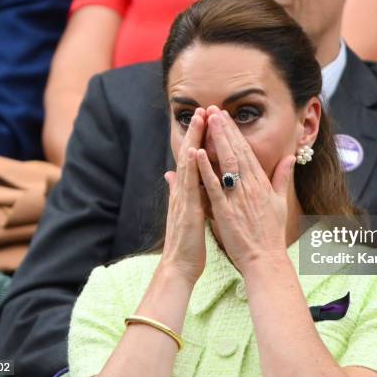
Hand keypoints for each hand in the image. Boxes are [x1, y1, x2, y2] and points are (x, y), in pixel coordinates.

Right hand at [161, 108, 207, 284]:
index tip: (207, 120)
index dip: (198, 139)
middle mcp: (183, 191)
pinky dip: (190, 168)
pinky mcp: (187, 210)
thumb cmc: (186, 242)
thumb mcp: (184, 213)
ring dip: (193, 141)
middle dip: (196, 132)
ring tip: (200, 120)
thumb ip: (178, 192)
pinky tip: (193, 152)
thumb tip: (170, 175)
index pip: (192, 160)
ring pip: (187, 164)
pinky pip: (188, 186)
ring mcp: (183, 199)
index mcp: (186, 192)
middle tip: (204, 109)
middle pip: (189, 155)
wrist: (179, 267)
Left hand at [196, 106, 295, 274]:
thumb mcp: (280, 202)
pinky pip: (214, 187)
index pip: (247, 152)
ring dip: (216, 141)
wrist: (266, 259)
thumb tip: (289, 158)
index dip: (235, 133)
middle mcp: (250, 187)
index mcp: (261, 184)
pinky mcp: (225, 211)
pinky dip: (205, 170)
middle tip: (214, 110)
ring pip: (226, 164)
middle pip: (236, 152)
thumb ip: (282, 177)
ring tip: (208, 122)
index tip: (226, 117)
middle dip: (225, 130)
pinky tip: (197, 154)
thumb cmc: (271, 233)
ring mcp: (238, 198)